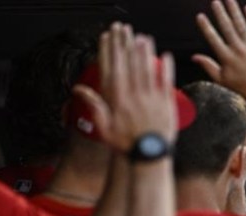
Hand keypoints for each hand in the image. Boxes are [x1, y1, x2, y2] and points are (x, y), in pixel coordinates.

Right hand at [73, 24, 178, 151]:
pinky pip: (166, 82)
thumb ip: (94, 107)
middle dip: (125, 45)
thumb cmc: (126, 144)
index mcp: (118, 101)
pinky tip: (165, 55)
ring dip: (145, 52)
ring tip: (142, 37)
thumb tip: (78, 90)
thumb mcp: (104, 128)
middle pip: (129, 65)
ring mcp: (152, 99)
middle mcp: (134, 97)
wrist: (149, 157)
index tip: (108, 37)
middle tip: (123, 29)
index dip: (110, 52)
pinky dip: (166, 68)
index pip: (112, 70)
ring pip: (147, 70)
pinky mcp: (167, 104)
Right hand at [193, 0, 245, 98]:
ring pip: (241, 25)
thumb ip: (208, 66)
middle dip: (220, 13)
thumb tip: (194, 57)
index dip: (206, 27)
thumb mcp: (221, 79)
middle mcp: (238, 50)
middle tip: (215, 2)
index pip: (213, 39)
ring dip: (234, 11)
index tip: (200, 16)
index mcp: (227, 58)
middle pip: (227, 28)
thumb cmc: (240, 87)